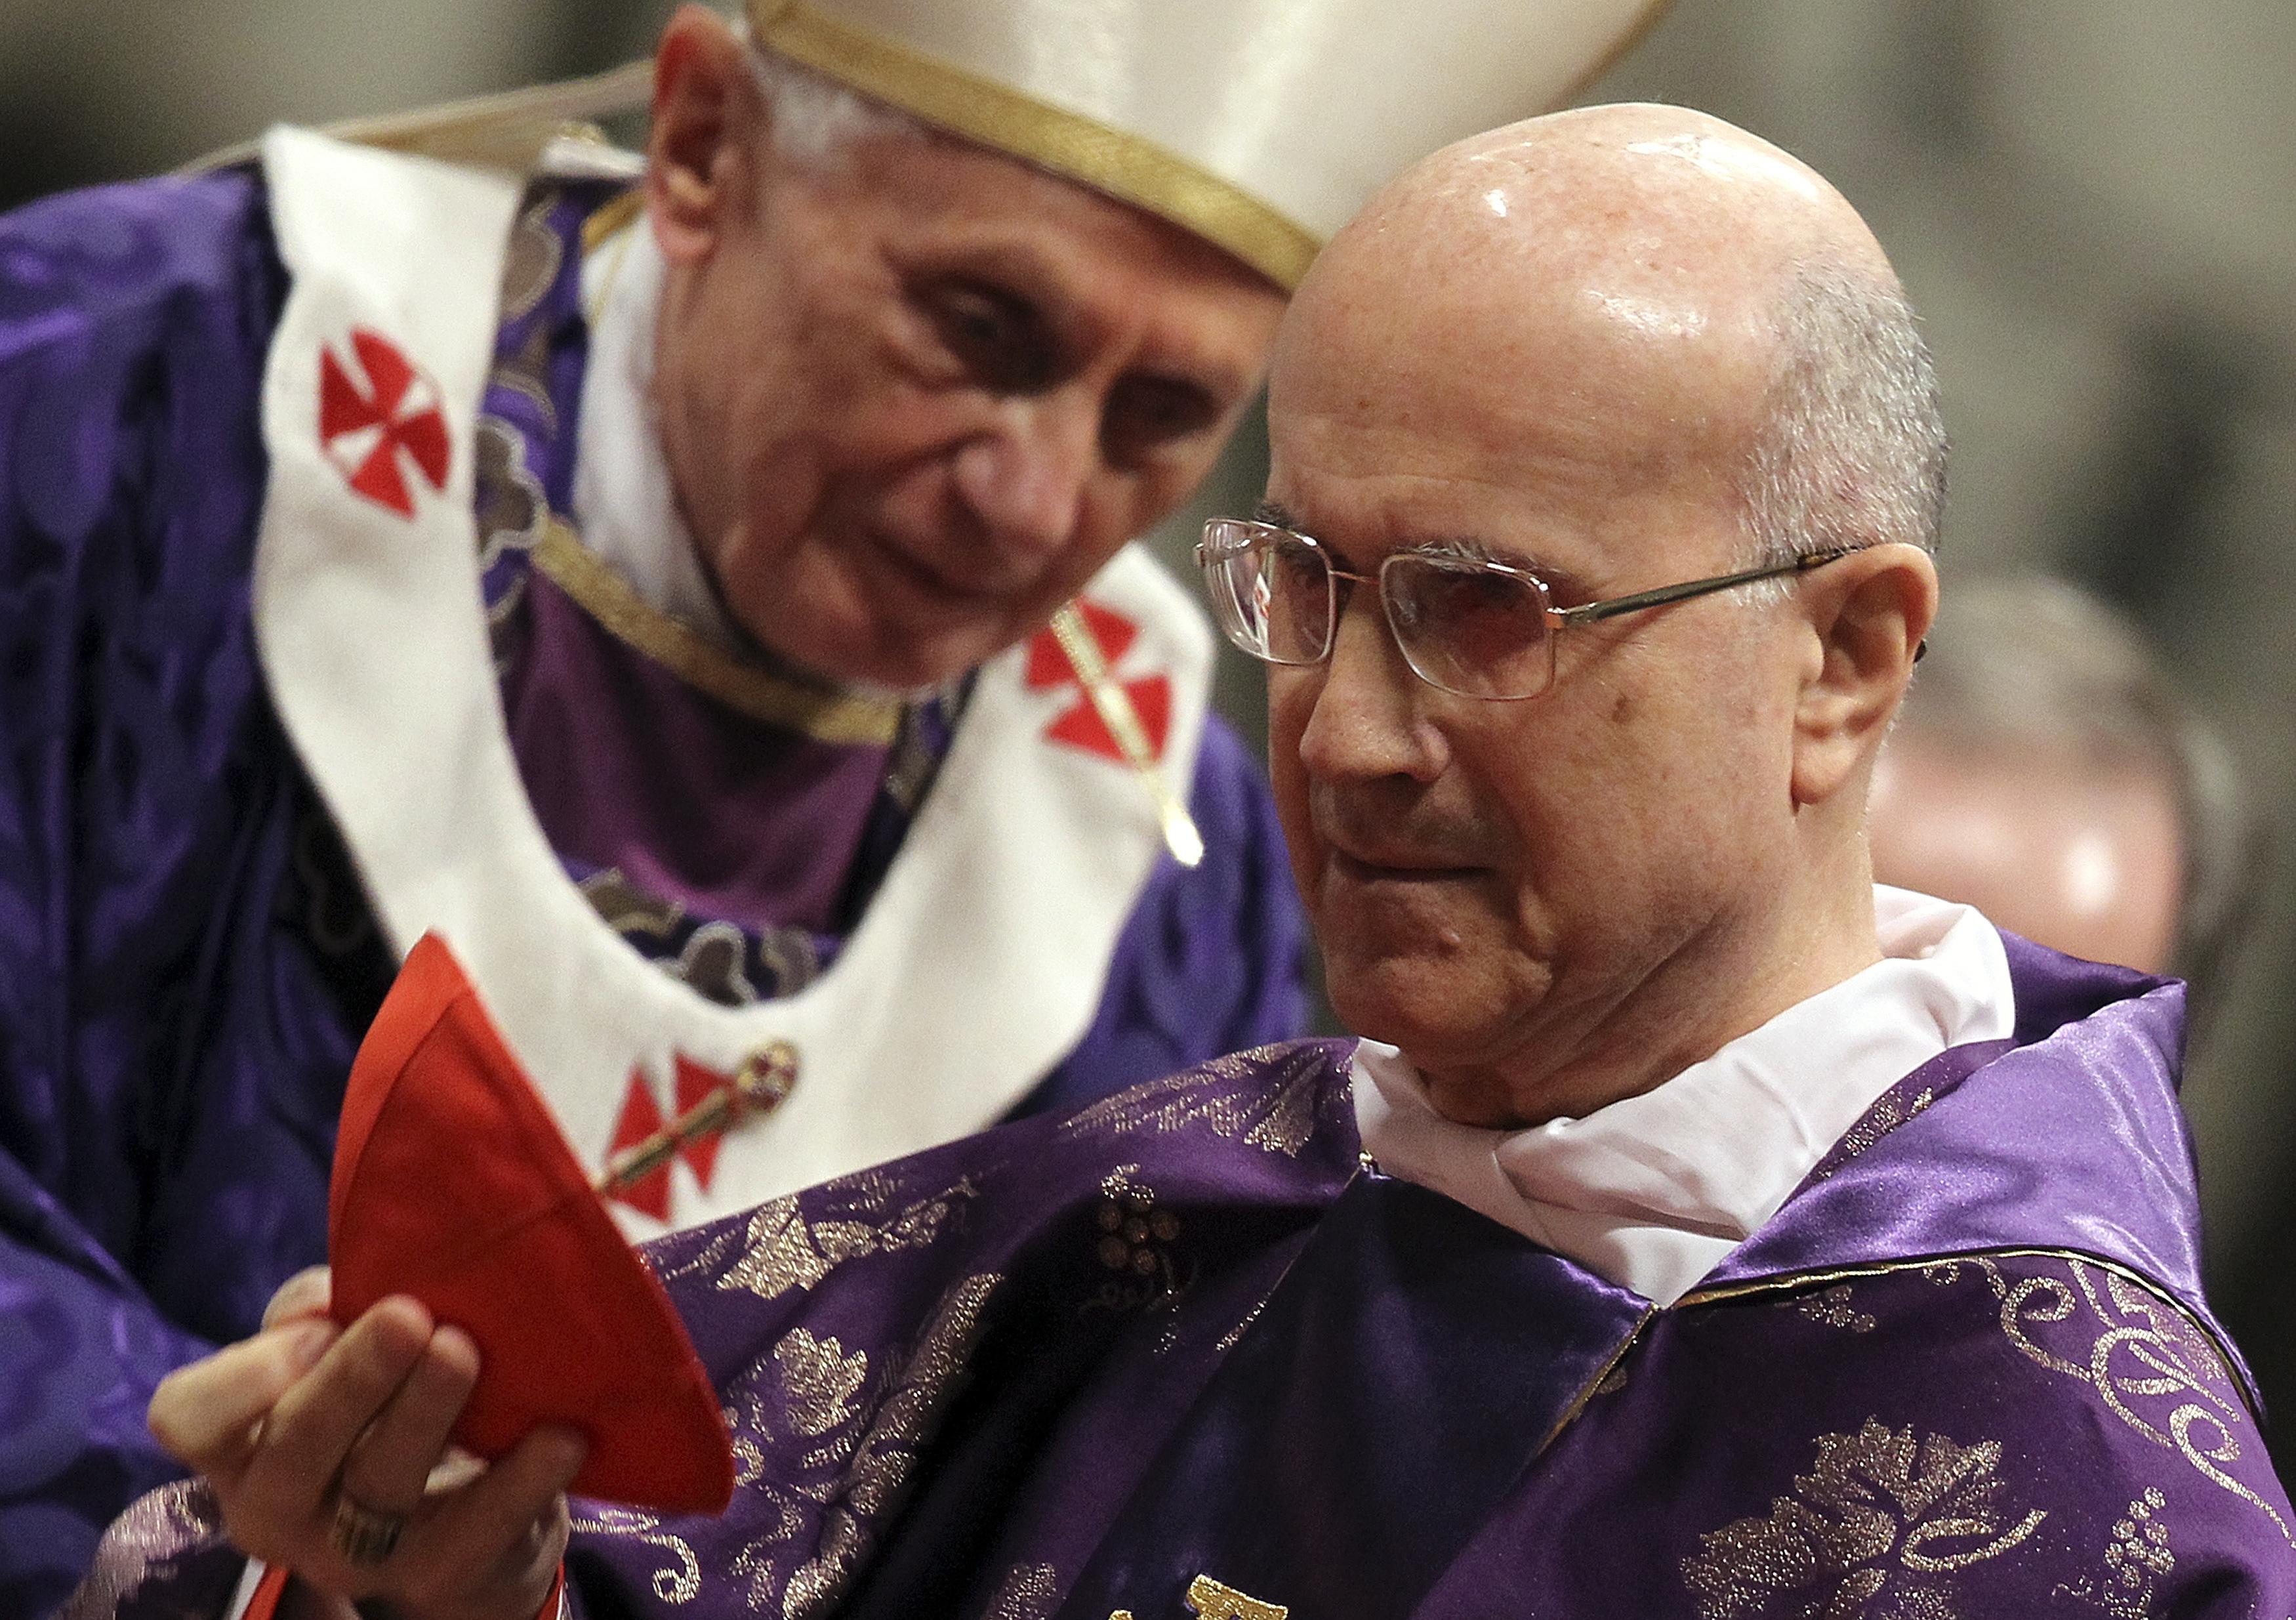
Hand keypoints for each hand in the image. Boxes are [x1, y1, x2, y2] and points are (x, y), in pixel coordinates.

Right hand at [149, 1271, 585, 1619]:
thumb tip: (334, 1295)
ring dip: (425, 1416)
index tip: (317, 1327)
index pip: (189, 1417)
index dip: (244, 1377)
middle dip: (353, 1381)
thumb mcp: (339, 1336)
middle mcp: (278, 1507)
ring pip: (380, 1490)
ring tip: (466, 1351)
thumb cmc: (381, 1393)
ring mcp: (353, 1554)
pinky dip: (521, 1481)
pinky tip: (561, 1435)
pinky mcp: (435, 1577)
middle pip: (296, 1452)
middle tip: (411, 1318)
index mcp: (239, 1441)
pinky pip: (477, 1533)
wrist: (461, 1502)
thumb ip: (320, 1303)